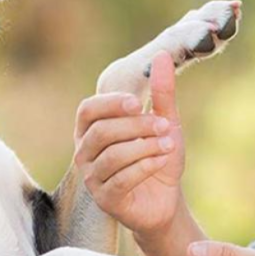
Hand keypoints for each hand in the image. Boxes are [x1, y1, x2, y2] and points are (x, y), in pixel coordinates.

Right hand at [74, 51, 185, 235]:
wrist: (166, 199)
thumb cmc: (158, 156)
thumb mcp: (165, 121)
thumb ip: (161, 91)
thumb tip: (161, 56)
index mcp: (92, 130)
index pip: (88, 110)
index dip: (111, 104)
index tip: (140, 103)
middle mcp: (86, 153)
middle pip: (101, 132)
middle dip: (137, 126)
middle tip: (165, 126)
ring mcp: (93, 178)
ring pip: (112, 155)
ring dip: (144, 147)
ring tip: (168, 145)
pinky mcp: (106, 199)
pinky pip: (121, 179)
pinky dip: (145, 167)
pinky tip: (162, 162)